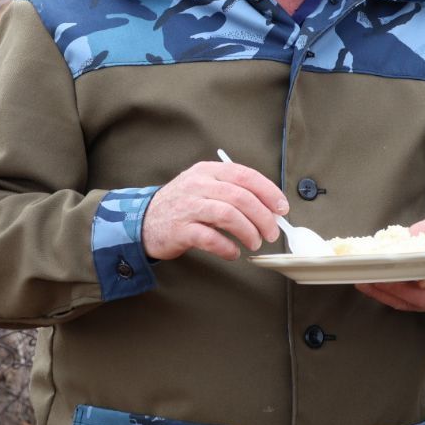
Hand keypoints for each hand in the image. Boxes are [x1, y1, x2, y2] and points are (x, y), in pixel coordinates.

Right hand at [142, 161, 286, 260]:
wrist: (142, 222)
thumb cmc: (183, 206)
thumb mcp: (205, 187)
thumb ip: (234, 192)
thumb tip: (271, 208)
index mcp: (208, 171)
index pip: (246, 175)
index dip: (269, 192)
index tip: (282, 208)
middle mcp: (198, 185)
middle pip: (241, 197)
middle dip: (263, 216)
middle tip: (271, 232)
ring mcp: (187, 207)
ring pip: (228, 215)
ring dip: (248, 231)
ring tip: (255, 243)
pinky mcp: (179, 230)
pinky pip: (210, 238)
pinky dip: (227, 248)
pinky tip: (233, 253)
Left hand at [356, 214, 424, 312]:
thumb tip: (410, 235)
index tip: (420, 280)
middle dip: (402, 289)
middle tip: (382, 278)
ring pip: (412, 303)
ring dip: (388, 294)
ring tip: (368, 281)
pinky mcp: (420, 304)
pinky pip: (402, 305)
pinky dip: (384, 297)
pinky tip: (368, 286)